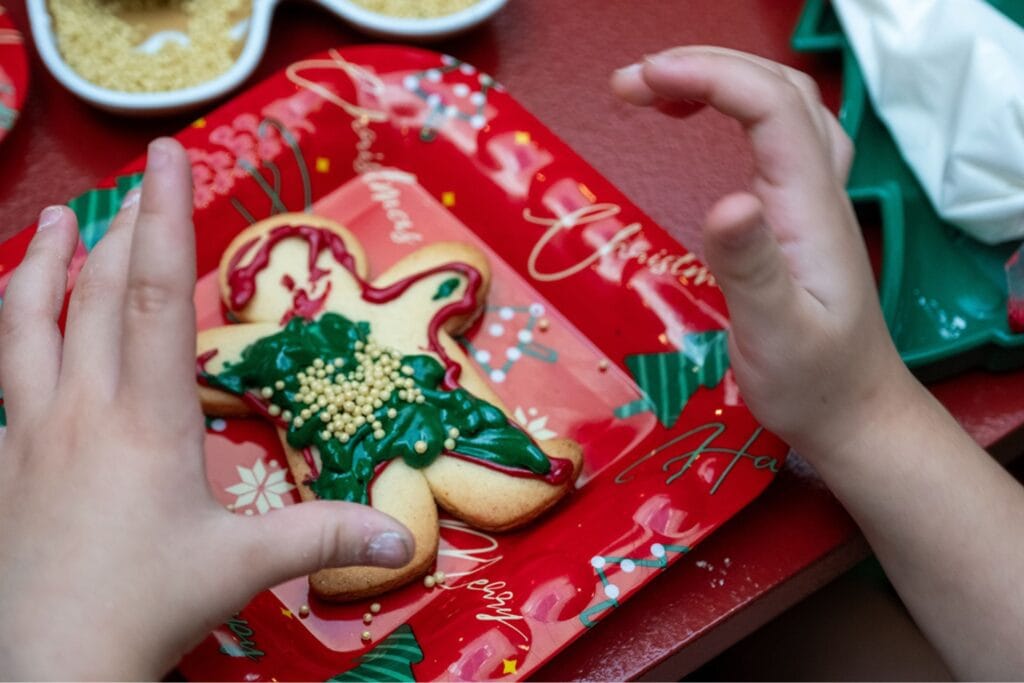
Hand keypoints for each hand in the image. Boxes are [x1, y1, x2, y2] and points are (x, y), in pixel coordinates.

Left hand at [0, 139, 413, 679]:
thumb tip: (406, 539)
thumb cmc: (146, 607)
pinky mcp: (5, 461)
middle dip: (124, 222)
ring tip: (57, 221)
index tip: (167, 157)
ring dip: (44, 265)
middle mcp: (84, 409)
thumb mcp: (244, 566)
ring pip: (27, 325)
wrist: (48, 666)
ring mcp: (32, 432)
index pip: (154, 297)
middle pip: (99, 294)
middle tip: (140, 170)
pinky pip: (5, 374)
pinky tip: (24, 328)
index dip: (165, 221)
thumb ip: (325, 536)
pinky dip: (18, 328)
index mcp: (147, 420)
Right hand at [611, 47, 914, 457]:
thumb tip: (726, 201)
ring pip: (781, 102)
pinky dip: (734, 105)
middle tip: (630, 82)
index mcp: (809, 208)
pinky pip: (777, 132)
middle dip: (703, 65)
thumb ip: (751, 268)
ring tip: (655, 91)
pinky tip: (699, 120)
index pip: (769, 107)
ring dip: (720, 78)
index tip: (639, 82)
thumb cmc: (812, 382)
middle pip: (776, 87)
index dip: (706, 76)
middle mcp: (818, 189)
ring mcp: (814, 197)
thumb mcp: (775, 335)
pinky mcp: (801, 212)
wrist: (854, 411)